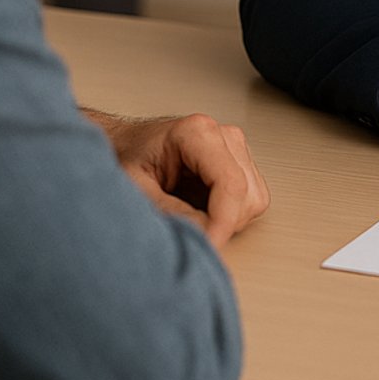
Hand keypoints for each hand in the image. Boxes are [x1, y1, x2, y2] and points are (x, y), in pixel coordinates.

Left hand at [85, 109, 270, 248]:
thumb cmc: (127, 158)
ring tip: (189, 215)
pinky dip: (229, 216)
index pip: (230, 184)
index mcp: (197, 133)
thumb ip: (170, 212)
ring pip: (253, 201)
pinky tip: (200, 210)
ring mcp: (236, 149)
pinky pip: (251, 201)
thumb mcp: (136, 188)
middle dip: (221, 224)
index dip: (222, 223)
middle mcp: (224, 136)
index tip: (208, 246)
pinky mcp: (241, 164)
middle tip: (188, 234)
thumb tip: (204, 236)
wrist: (125, 146)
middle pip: (246, 195)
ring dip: (226, 221)